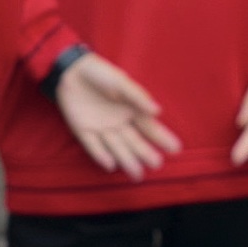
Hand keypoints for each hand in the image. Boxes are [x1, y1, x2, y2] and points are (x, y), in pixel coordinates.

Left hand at [56, 54, 181, 179]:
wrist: (71, 70)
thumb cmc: (100, 73)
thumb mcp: (121, 82)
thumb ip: (138, 97)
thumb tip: (158, 111)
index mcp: (131, 110)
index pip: (149, 128)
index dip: (162, 138)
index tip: (176, 149)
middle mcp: (118, 123)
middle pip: (134, 141)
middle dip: (145, 154)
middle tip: (156, 165)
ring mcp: (101, 128)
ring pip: (116, 147)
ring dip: (126, 161)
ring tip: (137, 176)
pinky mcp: (83, 130)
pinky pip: (93, 145)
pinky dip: (101, 155)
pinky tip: (110, 166)